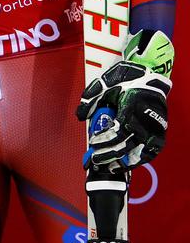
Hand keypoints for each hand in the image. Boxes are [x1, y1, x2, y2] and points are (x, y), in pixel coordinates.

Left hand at [76, 29, 172, 169]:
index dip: (105, 140)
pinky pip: (152, 150)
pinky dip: (140, 159)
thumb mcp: (104, 83)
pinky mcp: (161, 131)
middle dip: (109, 154)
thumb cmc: (125, 79)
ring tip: (110, 167)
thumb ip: (90, 99)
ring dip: (125, 162)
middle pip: (127, 143)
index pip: (118, 131)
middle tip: (95, 160)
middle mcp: (145, 118)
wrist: (150, 75)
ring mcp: (156, 126)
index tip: (93, 144)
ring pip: (142, 151)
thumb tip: (80, 117)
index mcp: (131, 105)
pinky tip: (128, 164)